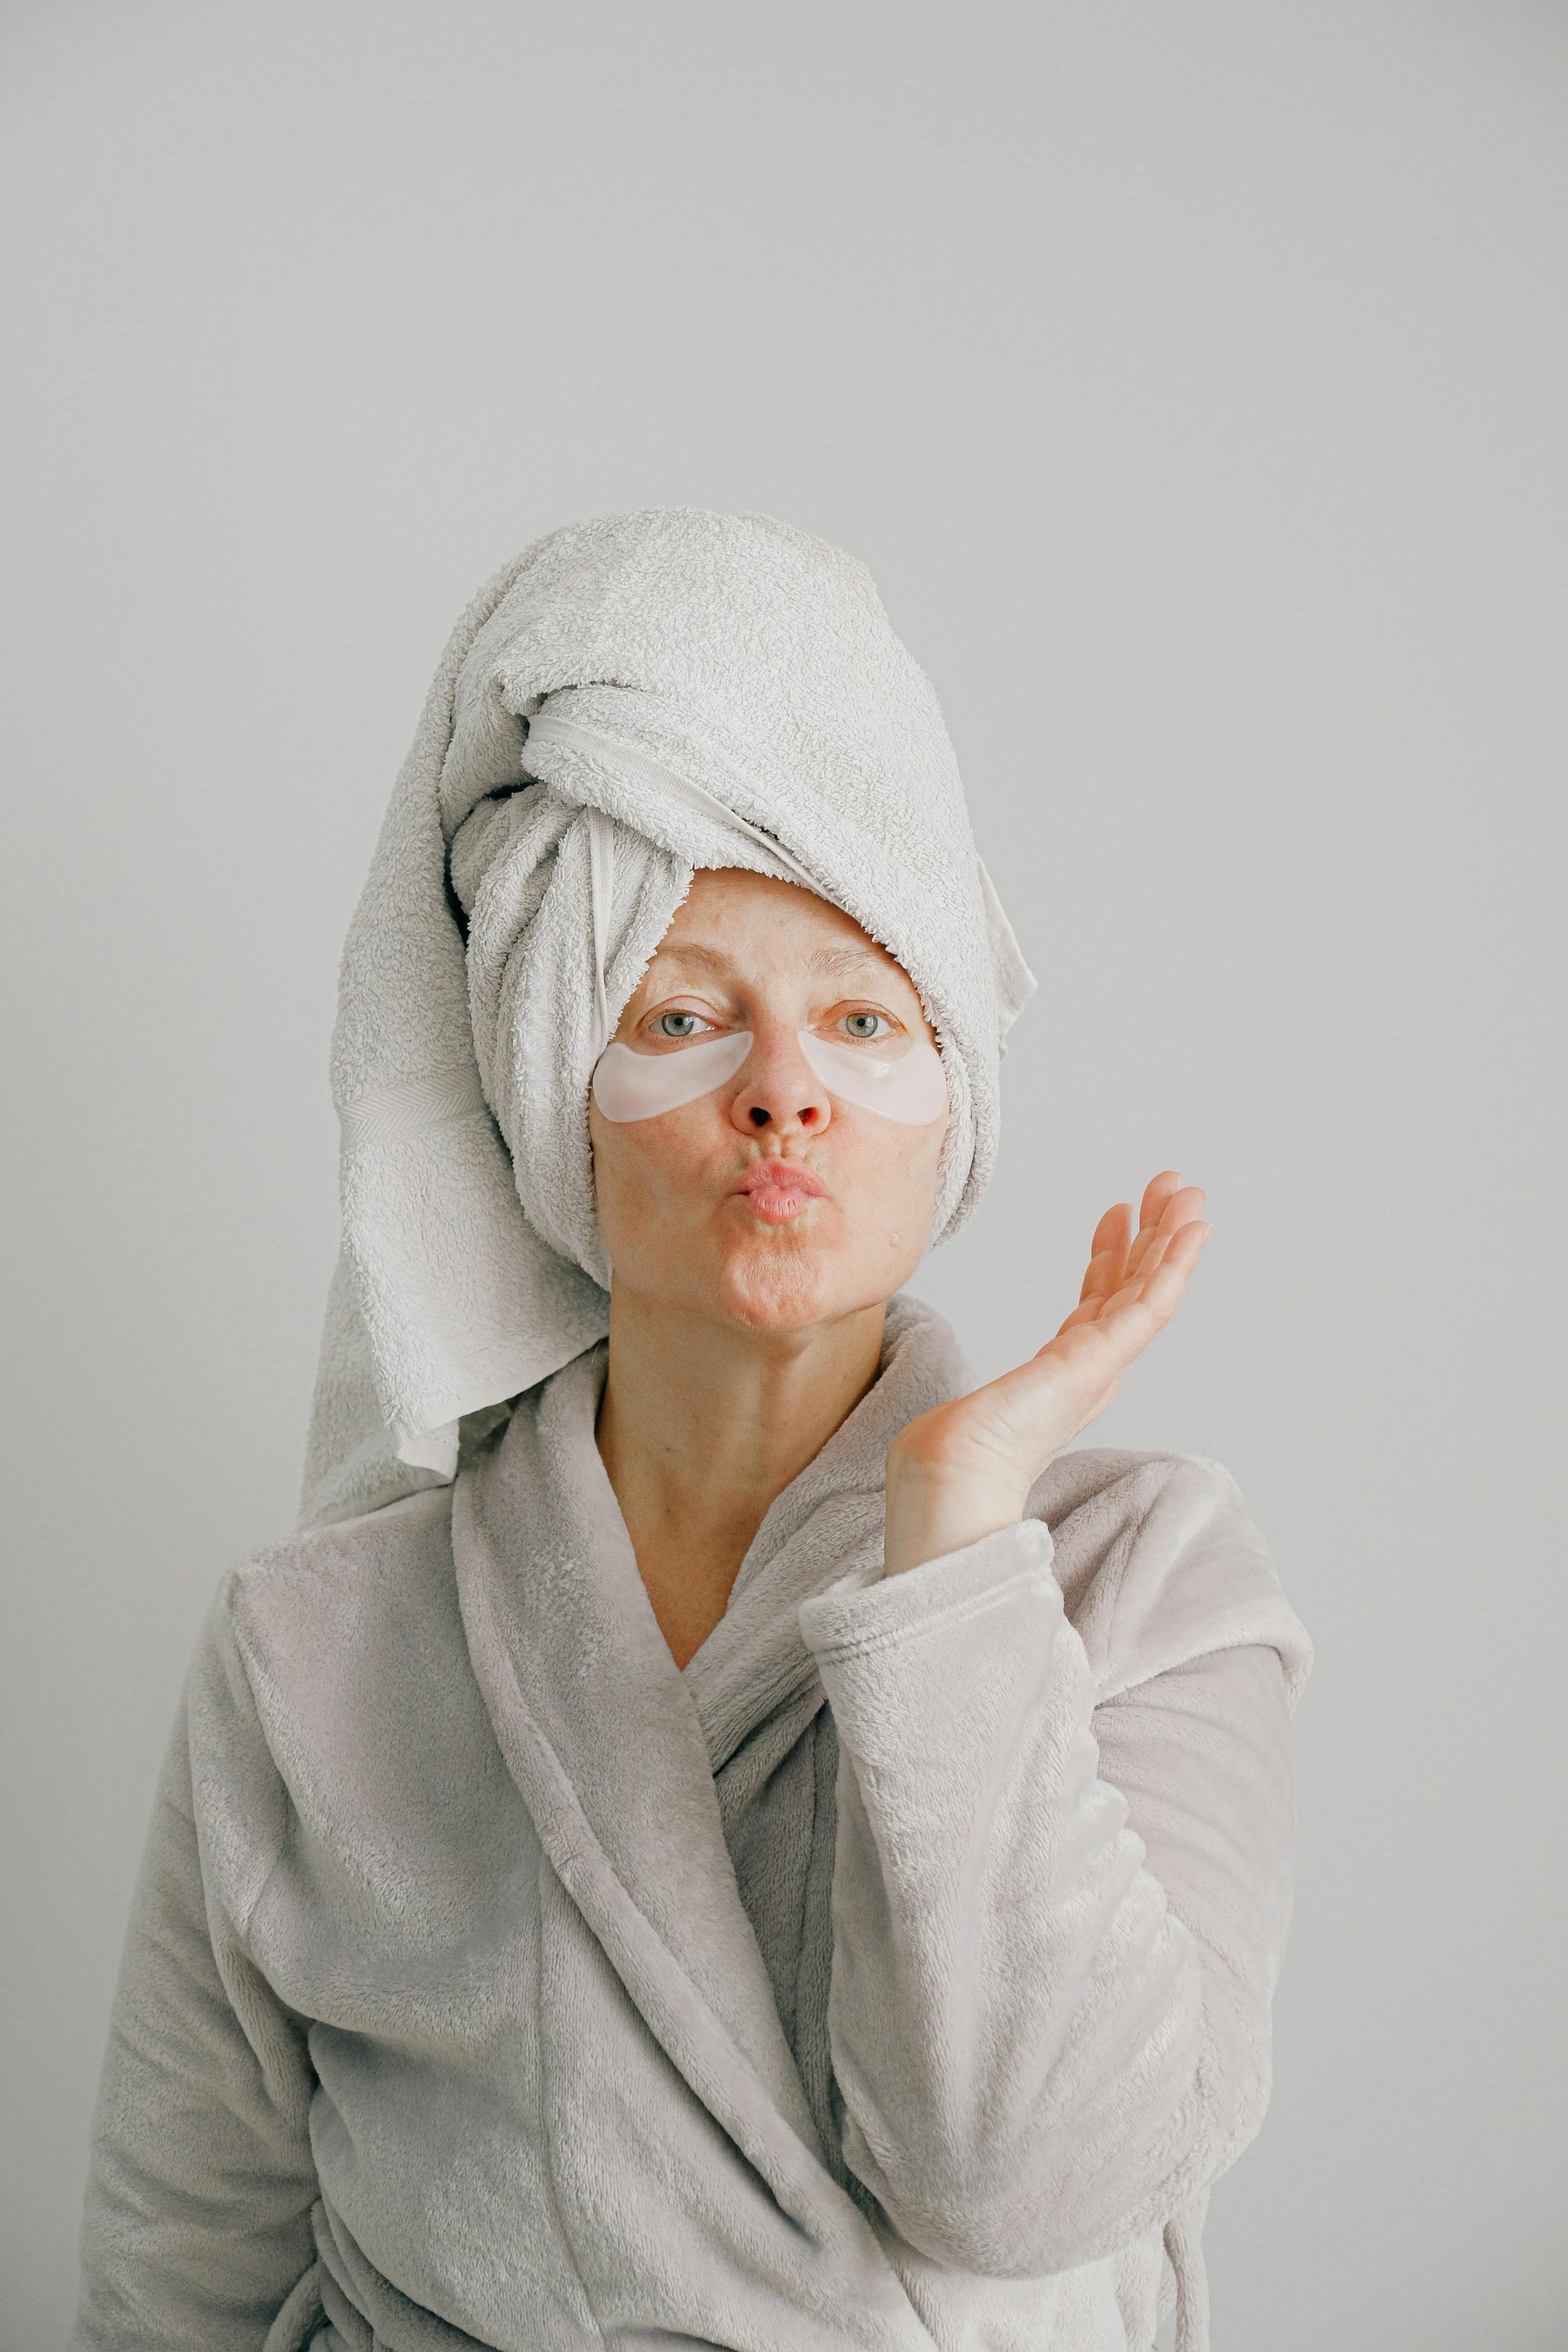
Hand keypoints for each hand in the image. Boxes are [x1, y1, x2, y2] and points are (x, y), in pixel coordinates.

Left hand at [883, 1171, 1211, 1576]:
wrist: (953, 1470)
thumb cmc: (954, 1452)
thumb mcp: (974, 1406)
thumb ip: (979, 1402)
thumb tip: (940, 1428)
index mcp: (1065, 1372)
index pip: (1098, 1302)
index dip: (1112, 1256)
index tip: (1117, 1212)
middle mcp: (1094, 1367)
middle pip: (1132, 1287)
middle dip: (1152, 1236)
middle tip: (1170, 1188)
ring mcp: (1105, 1363)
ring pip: (1152, 1289)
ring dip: (1173, 1240)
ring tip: (1189, 1194)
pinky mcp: (1107, 1358)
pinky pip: (1154, 1303)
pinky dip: (1176, 1265)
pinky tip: (1192, 1231)